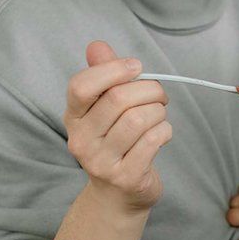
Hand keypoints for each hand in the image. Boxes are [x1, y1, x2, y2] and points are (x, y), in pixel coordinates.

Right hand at [63, 41, 171, 210]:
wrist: (117, 194)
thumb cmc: (116, 142)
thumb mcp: (105, 109)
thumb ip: (103, 76)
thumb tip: (97, 46)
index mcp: (73, 117)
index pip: (81, 86)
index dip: (112, 70)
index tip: (136, 67)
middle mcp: (81, 140)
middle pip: (118, 99)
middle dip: (149, 90)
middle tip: (159, 95)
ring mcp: (101, 161)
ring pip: (139, 119)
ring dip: (159, 111)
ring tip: (159, 116)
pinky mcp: (125, 177)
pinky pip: (153, 140)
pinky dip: (165, 130)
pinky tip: (162, 133)